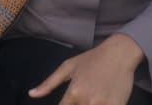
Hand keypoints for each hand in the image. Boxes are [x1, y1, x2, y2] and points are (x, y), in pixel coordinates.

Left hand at [29, 34, 143, 103]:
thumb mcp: (69, 67)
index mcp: (74, 92)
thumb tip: (31, 94)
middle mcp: (87, 100)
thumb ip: (49, 83)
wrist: (120, 53)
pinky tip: (101, 101)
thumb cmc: (92, 59)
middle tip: (81, 98)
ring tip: (91, 98)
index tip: (68, 102)